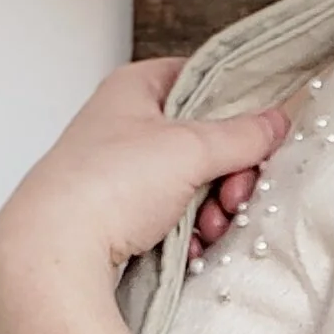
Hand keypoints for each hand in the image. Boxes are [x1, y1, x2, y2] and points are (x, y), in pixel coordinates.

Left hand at [0, 55, 288, 331]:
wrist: (57, 254)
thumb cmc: (108, 186)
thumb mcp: (188, 148)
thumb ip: (240, 135)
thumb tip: (276, 121)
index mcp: (134, 90)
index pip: (199, 79)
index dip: (234, 104)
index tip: (259, 135)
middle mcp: (126, 127)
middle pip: (203, 140)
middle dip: (229, 174)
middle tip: (234, 196)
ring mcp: (123, 175)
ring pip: (192, 185)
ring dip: (213, 210)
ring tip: (210, 228)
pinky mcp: (121, 219)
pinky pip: (173, 221)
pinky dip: (190, 235)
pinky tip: (190, 249)